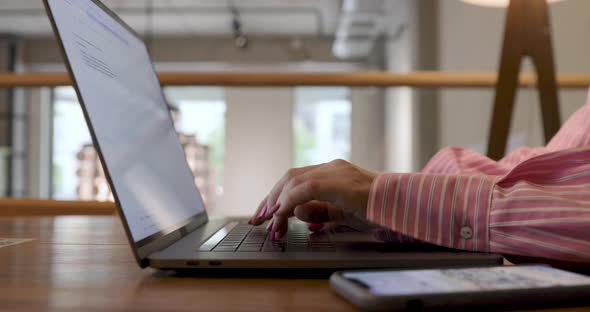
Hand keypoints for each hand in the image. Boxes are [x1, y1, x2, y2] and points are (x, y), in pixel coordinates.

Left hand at [248, 159, 378, 238]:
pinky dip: (289, 200)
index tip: (266, 215)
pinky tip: (282, 213)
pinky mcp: (338, 181)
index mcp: (332, 173)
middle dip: (270, 199)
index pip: (296, 180)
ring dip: (277, 202)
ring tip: (270, 221)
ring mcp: (334, 171)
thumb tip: (297, 214)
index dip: (277, 197)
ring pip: (293, 181)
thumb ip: (320, 212)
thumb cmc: (378, 209)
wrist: (402, 204)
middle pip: (289, 178)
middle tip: (259, 220)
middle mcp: (331, 167)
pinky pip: (305, 188)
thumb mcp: (342, 214)